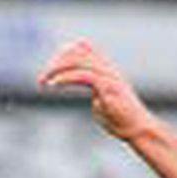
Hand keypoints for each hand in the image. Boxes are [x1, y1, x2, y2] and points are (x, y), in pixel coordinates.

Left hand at [38, 40, 157, 143]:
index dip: (65, 53)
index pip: (84, 48)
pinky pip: (84, 75)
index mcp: (106, 68)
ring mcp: (109, 75)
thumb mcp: (100, 102)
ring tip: (43, 80)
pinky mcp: (108, 87)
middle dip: (57, 61)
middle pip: (80, 50)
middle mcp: (108, 68)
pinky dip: (66, 77)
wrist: (135, 129)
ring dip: (58, 69)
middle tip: (41, 79)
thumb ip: (93, 92)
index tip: (49, 69)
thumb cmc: (119, 119)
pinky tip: (53, 84)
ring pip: (81, 60)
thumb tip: (89, 95)